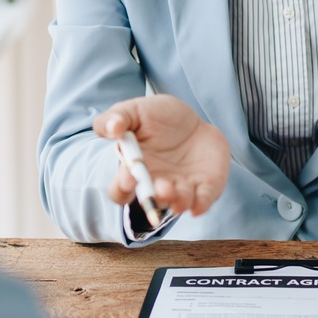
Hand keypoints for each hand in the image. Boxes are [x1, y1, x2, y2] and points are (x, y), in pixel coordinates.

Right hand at [94, 95, 230, 216]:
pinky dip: (200, 204)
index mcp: (134, 170)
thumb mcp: (135, 110)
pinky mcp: (204, 188)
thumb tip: (112, 128)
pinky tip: (198, 206)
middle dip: (154, 198)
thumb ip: (117, 117)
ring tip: (178, 192)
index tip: (129, 176)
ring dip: (177, 201)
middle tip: (160, 187)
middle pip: (150, 201)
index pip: (121, 190)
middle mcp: (155, 185)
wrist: (193, 120)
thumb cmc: (157, 117)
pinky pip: (202, 201)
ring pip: (177, 203)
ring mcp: (181, 189)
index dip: (123, 188)